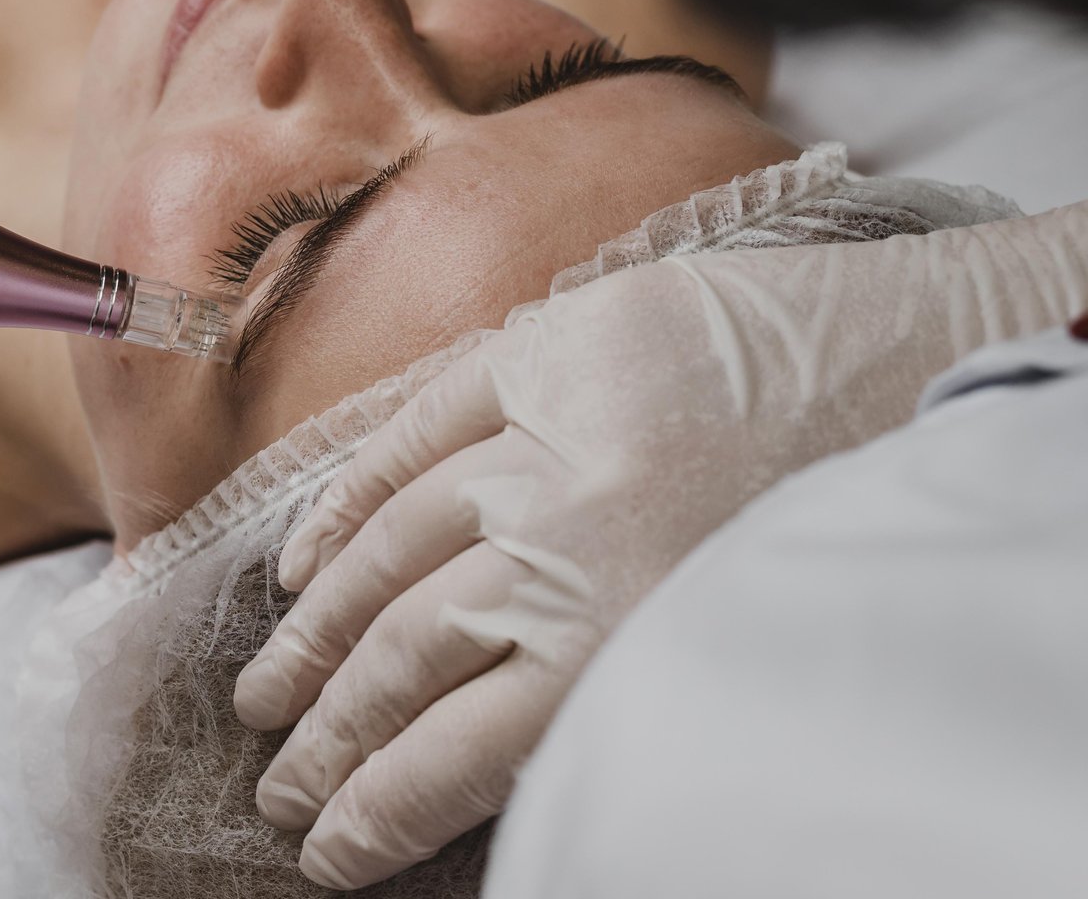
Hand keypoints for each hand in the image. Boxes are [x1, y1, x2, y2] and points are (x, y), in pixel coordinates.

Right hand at [231, 203, 1087, 889]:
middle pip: (400, 662)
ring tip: (264, 696)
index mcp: (627, 642)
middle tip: (274, 787)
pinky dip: (345, 503)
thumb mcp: (735, 650)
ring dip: (312, 638)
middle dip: (322, 740)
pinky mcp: (549, 351)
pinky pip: (411, 431)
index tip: (321, 853)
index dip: (369, 815)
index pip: (448, 757)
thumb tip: (480, 773)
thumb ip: (604, 697)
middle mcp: (568, 546)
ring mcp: (547, 438)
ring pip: (387, 556)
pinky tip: (300, 566)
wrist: (936, 361)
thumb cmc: (849, 522)